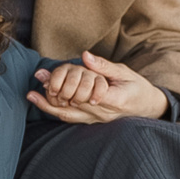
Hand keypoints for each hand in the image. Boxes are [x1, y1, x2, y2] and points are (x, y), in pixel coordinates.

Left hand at [29, 50, 169, 123]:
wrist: (147, 108)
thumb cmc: (137, 87)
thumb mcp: (125, 72)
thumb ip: (104, 67)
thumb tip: (85, 56)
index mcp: (114, 100)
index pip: (86, 95)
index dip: (66, 87)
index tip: (49, 77)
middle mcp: (103, 114)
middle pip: (72, 105)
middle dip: (51, 95)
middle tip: (36, 80)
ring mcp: (97, 120)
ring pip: (69, 115)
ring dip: (49, 106)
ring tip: (32, 95)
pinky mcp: (92, 121)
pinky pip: (72, 118)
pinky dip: (55, 111)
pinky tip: (42, 103)